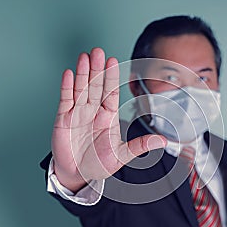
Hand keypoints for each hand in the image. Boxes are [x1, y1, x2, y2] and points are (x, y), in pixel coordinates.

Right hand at [51, 48, 166, 191]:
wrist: (78, 174)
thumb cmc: (98, 164)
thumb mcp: (122, 155)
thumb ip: (140, 146)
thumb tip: (162, 141)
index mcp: (108, 117)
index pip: (110, 92)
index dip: (111, 77)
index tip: (112, 61)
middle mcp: (93, 111)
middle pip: (95, 86)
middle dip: (97, 69)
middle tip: (98, 51)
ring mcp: (78, 113)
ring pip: (81, 88)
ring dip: (82, 73)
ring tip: (85, 57)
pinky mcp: (63, 118)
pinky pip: (66, 99)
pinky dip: (67, 87)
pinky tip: (69, 74)